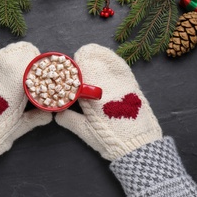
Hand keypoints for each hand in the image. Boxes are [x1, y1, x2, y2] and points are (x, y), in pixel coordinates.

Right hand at [55, 44, 161, 160]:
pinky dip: (114, 60)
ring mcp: (122, 85)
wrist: (138, 145)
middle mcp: (107, 89)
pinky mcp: (133, 86)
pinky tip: (108, 56)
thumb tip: (57, 113)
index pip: (80, 78)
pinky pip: (122, 68)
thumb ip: (70, 120)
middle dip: (85, 61)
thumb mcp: (86, 132)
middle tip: (79, 57)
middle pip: (93, 68)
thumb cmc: (110, 140)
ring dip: (98, 56)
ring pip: (107, 65)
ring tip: (91, 51)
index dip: (74, 70)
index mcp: (92, 99)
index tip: (69, 65)